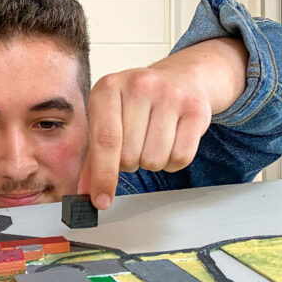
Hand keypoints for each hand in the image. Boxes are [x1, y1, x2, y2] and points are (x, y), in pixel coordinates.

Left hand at [76, 64, 212, 210]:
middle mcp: (139, 85)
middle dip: (129, 163)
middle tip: (135, 144)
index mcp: (108, 87)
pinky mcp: (196, 109)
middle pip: (129, 156)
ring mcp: (170, 95)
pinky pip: (181, 158)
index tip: (101, 202)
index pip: (105, 141)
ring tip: (153, 140)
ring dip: (151, 162)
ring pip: (155, 160)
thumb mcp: (108, 119)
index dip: (103, 176)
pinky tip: (171, 141)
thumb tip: (85, 193)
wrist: (179, 79)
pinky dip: (173, 161)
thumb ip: (93, 158)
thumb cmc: (137, 104)